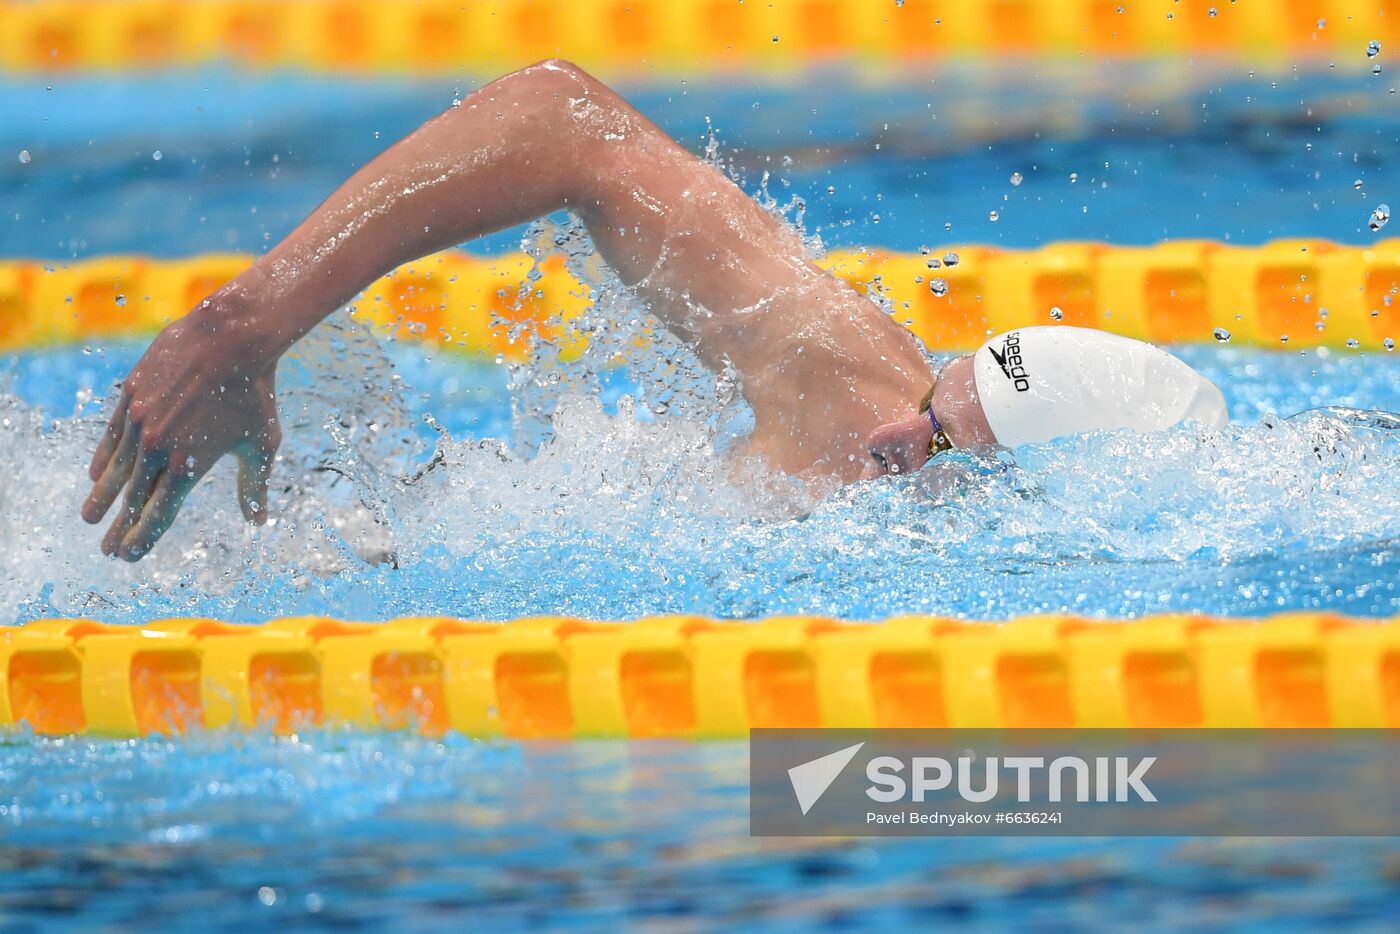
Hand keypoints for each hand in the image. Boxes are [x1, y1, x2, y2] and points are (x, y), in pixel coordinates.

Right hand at [82, 303, 282, 560]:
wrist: (230, 340)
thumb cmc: (253, 395)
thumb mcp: (261, 445)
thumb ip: (254, 486)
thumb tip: (258, 520)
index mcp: (189, 467)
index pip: (158, 514)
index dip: (142, 538)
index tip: (128, 556)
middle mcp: (158, 449)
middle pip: (132, 499)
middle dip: (118, 527)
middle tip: (107, 549)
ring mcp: (140, 422)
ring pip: (116, 470)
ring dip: (103, 497)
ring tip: (91, 516)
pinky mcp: (130, 397)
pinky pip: (112, 437)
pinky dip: (104, 459)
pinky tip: (98, 475)